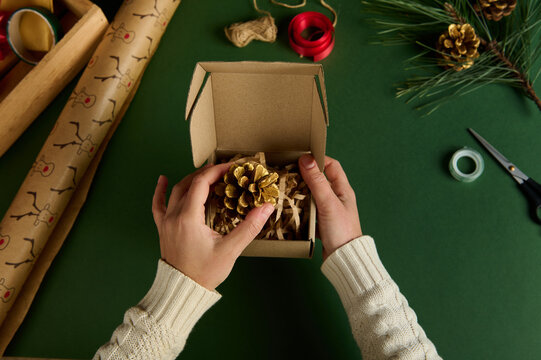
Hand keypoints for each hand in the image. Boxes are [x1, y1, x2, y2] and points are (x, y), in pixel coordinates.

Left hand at [152, 164, 274, 290]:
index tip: (231, 167)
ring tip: (206, 173)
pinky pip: (158, 205)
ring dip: (191, 179)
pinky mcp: (163, 229)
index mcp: (188, 218)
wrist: (182, 291)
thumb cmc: (205, 273)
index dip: (217, 171)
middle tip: (224, 170)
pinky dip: (160, 191)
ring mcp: (166, 222)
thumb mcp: (230, 250)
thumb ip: (249, 227)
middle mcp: (174, 216)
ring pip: (176, 191)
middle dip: (207, 173)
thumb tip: (267, 207)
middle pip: (189, 184)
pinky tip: (162, 179)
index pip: (201, 183)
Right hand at [299, 155, 361, 260]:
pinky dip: (299, 207)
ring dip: (300, 192)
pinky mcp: (321, 223)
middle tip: (289, 172)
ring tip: (286, 188)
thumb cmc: (341, 230)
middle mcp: (337, 198)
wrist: (343, 259)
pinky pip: (308, 210)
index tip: (301, 157)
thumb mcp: (328, 202)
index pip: (332, 166)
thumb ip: (317, 181)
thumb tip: (306, 159)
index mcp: (343, 190)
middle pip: (319, 179)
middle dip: (305, 175)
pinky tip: (290, 208)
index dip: (318, 159)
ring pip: (312, 195)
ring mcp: (329, 211)